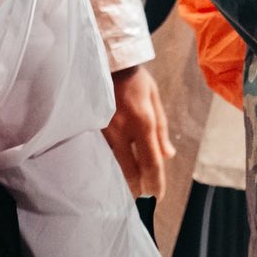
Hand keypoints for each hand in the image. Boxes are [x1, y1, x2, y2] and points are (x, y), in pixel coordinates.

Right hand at [103, 64, 173, 199]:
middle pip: (129, 171)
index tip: (157, 196)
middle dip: (137, 188)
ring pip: (112, 165)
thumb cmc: (135, 78)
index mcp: (142, 122)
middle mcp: (122, 130)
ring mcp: (102, 131)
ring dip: (121, 180)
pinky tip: (109, 173)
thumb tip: (168, 156)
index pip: (151, 162)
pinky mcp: (89, 128)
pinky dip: (107, 166)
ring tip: (127, 191)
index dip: (156, 183)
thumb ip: (162, 129)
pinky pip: (99, 154)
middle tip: (143, 197)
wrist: (106, 59)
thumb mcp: (155, 98)